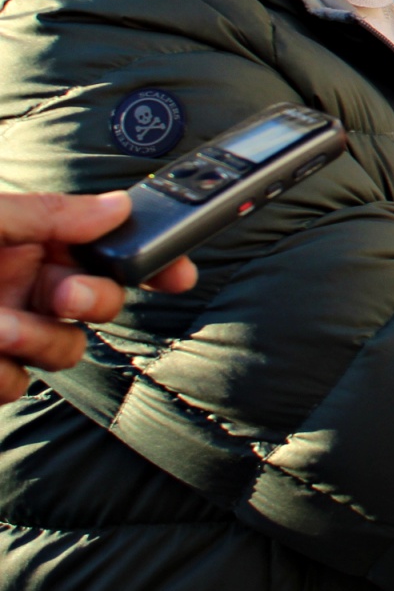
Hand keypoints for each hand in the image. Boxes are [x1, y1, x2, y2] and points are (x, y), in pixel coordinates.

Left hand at [0, 192, 197, 403]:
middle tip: (66, 295)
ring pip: (65, 349)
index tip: (178, 273)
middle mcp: (22, 286)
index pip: (105, 248)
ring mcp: (7, 332)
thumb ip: (50, 212)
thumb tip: (119, 206)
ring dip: (38, 342)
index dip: (149, 258)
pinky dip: (0, 376)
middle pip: (100, 301)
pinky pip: (18, 384)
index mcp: (27, 241)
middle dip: (94, 300)